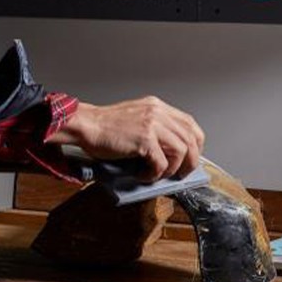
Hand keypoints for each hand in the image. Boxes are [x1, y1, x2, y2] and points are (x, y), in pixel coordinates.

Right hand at [45, 96, 204, 180]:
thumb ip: (155, 129)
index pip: (190, 124)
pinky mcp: (144, 139)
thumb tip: (170, 154)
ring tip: (157, 174)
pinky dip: (154, 174)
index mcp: (157, 106)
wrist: (86, 125)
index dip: (195, 144)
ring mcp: (152, 124)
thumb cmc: (104, 127)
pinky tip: (142, 174)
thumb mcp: (136, 119)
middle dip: (190, 161)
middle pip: (191, 138)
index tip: (191, 157)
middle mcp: (157, 112)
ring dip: (171, 169)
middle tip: (180, 174)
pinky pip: (162, 163)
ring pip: (181, 151)